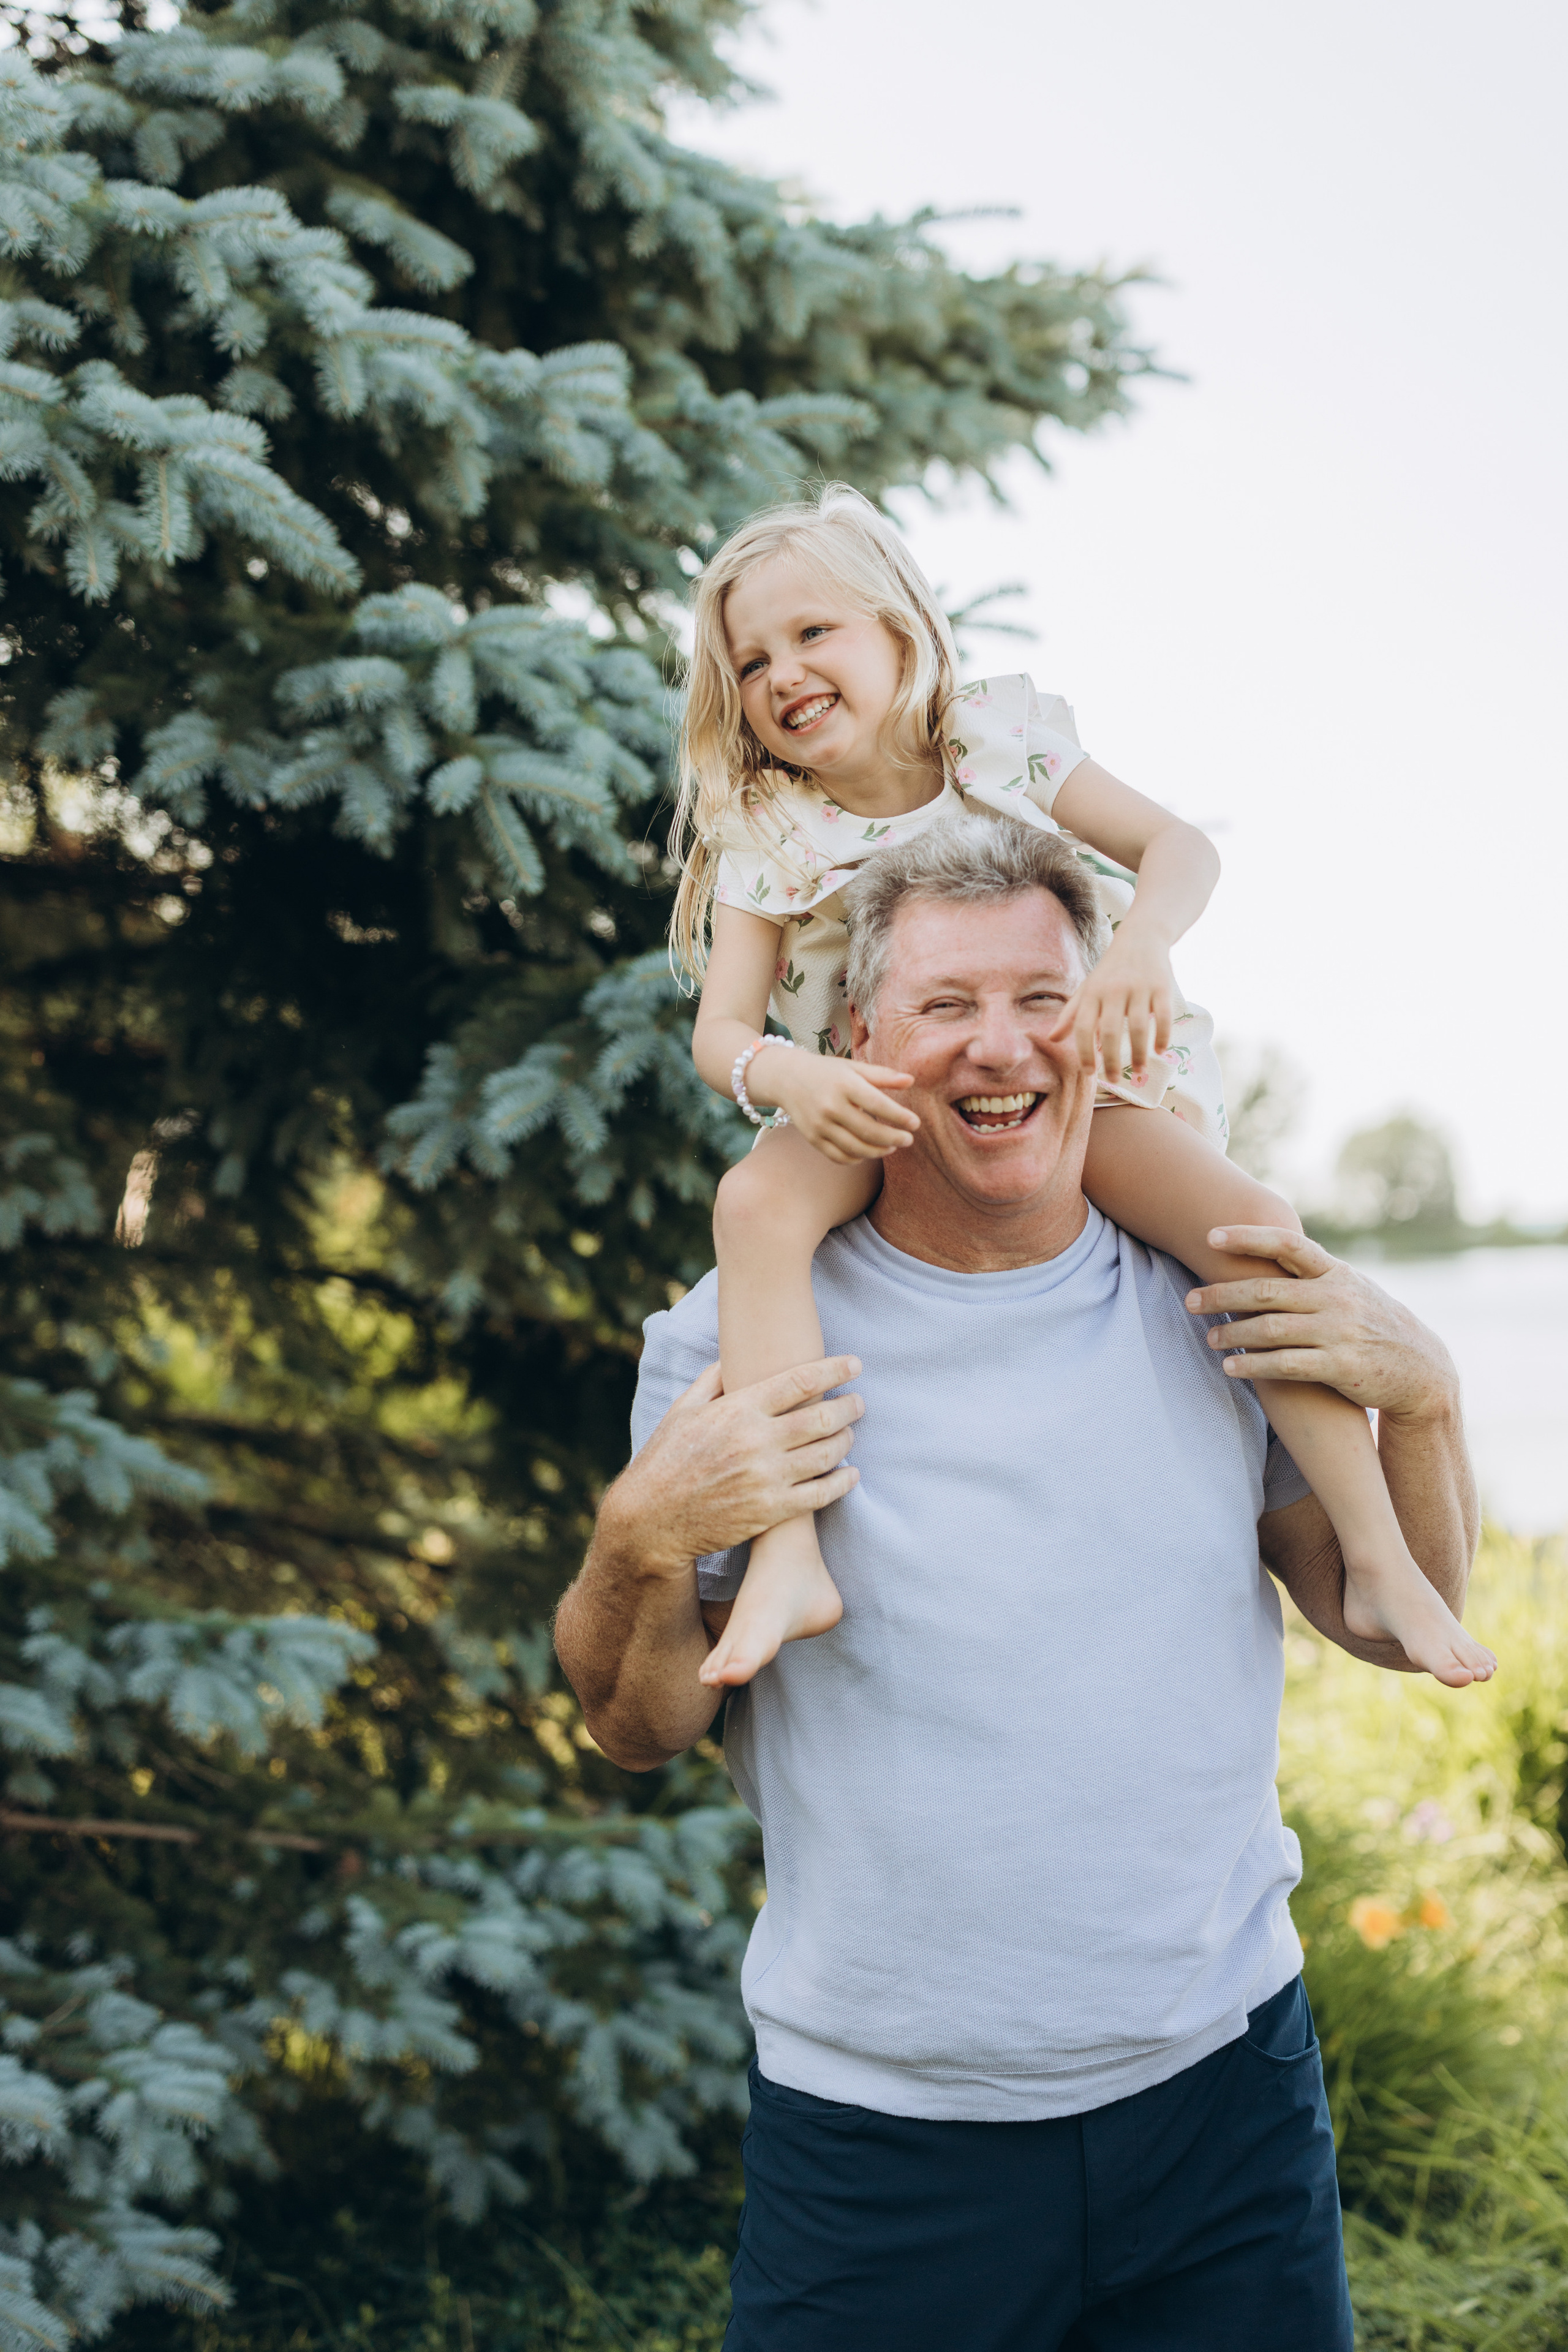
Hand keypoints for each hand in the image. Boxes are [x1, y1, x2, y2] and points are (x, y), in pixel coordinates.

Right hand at [601, 1355, 863, 1572]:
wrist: (652, 1520)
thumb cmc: (665, 1460)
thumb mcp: (682, 1410)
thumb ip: (712, 1380)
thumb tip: (735, 1357)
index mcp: (738, 1410)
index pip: (799, 1381)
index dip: (833, 1369)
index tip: (854, 1364)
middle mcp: (756, 1441)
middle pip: (822, 1417)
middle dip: (849, 1406)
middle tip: (859, 1402)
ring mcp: (766, 1478)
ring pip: (826, 1454)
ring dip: (846, 1441)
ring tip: (850, 1433)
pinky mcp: (771, 1511)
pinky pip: (820, 1494)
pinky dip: (842, 1482)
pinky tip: (850, 1474)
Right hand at [757, 1042, 918, 1165]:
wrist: (787, 1078)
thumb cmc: (828, 1072)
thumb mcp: (854, 1067)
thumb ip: (883, 1075)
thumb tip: (911, 1080)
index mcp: (844, 1085)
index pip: (878, 1105)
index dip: (900, 1117)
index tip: (916, 1123)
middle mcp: (830, 1106)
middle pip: (869, 1131)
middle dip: (894, 1139)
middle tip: (908, 1140)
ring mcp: (820, 1125)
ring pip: (856, 1148)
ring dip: (879, 1151)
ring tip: (892, 1146)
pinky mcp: (813, 1138)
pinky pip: (839, 1156)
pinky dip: (858, 1158)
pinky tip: (869, 1151)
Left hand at [1050, 925, 1175, 1086]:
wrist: (1141, 937)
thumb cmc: (1109, 969)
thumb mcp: (1087, 988)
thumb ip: (1071, 1014)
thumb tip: (1052, 1039)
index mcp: (1093, 992)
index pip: (1084, 1028)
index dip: (1085, 1052)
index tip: (1089, 1073)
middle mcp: (1114, 990)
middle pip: (1111, 1031)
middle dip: (1112, 1060)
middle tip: (1113, 1080)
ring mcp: (1139, 988)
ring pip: (1138, 1027)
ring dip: (1139, 1054)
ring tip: (1139, 1071)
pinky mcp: (1161, 986)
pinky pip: (1163, 1016)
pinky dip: (1163, 1036)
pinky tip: (1160, 1051)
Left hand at [1183, 1227, 1460, 1422]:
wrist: (1422, 1370)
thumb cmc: (1372, 1325)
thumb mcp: (1350, 1290)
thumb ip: (1311, 1274)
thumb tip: (1265, 1249)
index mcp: (1336, 1273)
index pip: (1288, 1245)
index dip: (1248, 1238)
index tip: (1211, 1235)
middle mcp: (1337, 1298)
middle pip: (1267, 1291)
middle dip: (1222, 1294)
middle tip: (1190, 1301)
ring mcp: (1339, 1332)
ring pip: (1271, 1329)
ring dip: (1233, 1334)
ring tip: (1208, 1338)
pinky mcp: (1341, 1367)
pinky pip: (1286, 1365)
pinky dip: (1253, 1366)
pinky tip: (1230, 1368)